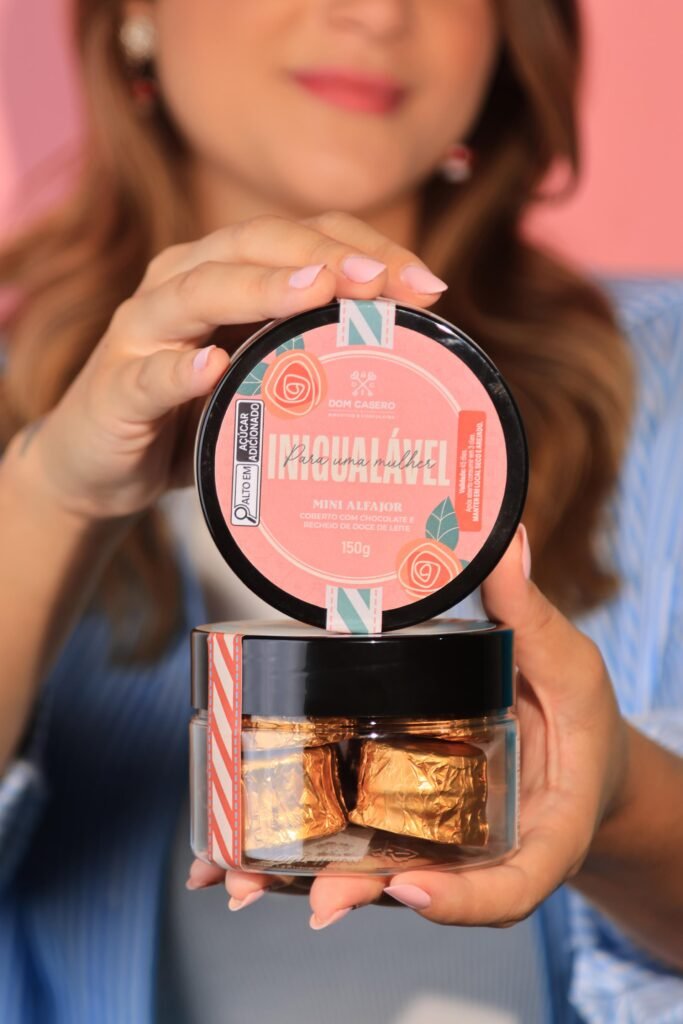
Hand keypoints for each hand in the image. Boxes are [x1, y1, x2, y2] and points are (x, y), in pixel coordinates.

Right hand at [17, 213, 446, 520]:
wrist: (101, 465)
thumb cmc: (196, 416)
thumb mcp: (263, 377)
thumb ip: (315, 355)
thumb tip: (411, 356)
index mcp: (223, 272)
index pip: (300, 236)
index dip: (363, 246)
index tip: (426, 283)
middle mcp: (179, 285)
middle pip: (252, 245)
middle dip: (323, 256)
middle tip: (381, 281)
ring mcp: (141, 334)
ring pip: (197, 293)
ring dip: (258, 289)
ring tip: (315, 292)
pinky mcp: (115, 391)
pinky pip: (146, 377)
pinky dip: (177, 370)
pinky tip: (210, 368)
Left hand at [190, 527, 629, 928]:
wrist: (573, 750)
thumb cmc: (579, 718)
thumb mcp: (567, 666)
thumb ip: (530, 618)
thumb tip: (502, 543)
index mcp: (542, 833)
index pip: (510, 888)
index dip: (460, 900)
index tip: (408, 883)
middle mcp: (483, 852)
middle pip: (420, 888)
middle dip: (357, 892)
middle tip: (310, 896)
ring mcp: (438, 842)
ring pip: (371, 872)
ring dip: (304, 879)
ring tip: (239, 875)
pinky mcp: (404, 820)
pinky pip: (355, 839)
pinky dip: (299, 846)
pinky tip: (234, 848)